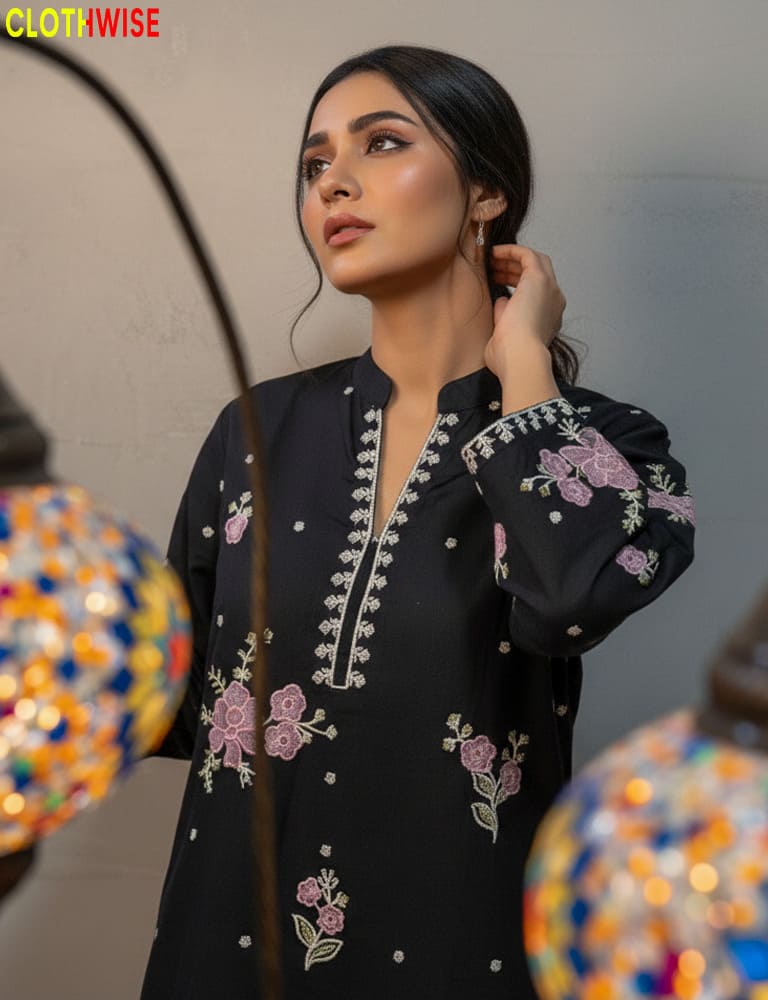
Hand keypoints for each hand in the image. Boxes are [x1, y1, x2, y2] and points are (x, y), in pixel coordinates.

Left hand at [484, 244, 566, 375]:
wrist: (519, 356)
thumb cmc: (510, 356)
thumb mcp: (505, 336)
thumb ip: (504, 318)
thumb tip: (502, 301)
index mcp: (548, 318)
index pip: (535, 293)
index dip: (515, 284)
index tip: (496, 282)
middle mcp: (554, 302)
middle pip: (538, 274)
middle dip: (515, 269)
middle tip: (493, 269)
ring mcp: (550, 289)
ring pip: (536, 262)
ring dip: (513, 259)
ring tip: (491, 259)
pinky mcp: (540, 279)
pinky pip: (527, 255)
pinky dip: (511, 250)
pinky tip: (494, 252)